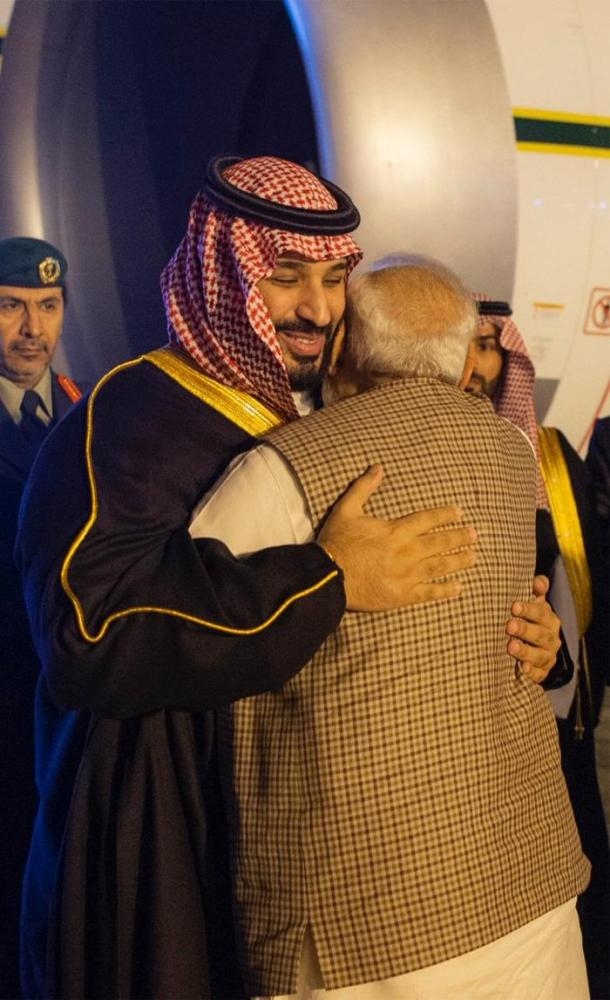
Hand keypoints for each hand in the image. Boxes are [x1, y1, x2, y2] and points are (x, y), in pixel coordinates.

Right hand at [317, 465, 476, 610]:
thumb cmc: (337, 543)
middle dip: (460, 537)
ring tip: (474, 557)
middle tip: (475, 534)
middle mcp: (407, 552)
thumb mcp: (347, 510)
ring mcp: (407, 575)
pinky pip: (429, 593)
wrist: (328, 577)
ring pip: (440, 566)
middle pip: (440, 542)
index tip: (459, 513)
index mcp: (396, 531)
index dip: (445, 515)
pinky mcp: (402, 595)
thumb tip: (378, 467)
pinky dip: (445, 590)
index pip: (428, 519)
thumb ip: (364, 488)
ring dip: (459, 560)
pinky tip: (458, 587)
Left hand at [506, 574, 561, 682]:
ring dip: (525, 651)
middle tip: (509, 626)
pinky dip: (531, 672)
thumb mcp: (532, 605)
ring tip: (511, 647)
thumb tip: (540, 581)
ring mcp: (547, 657)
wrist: (534, 650)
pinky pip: (539, 674)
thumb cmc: (528, 621)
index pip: (541, 613)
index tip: (514, 606)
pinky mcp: (541, 673)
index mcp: (549, 620)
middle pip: (541, 634)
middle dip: (525, 630)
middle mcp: (551, 639)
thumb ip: (535, 592)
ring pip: (540, 655)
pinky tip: (522, 669)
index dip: (529, 609)